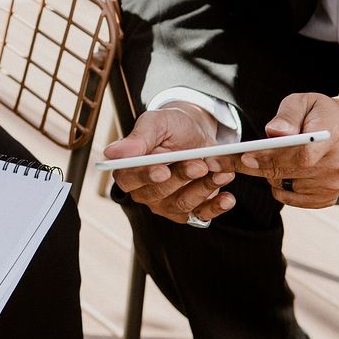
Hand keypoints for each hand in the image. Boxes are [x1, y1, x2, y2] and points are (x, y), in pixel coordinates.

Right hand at [103, 104, 236, 223]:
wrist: (197, 132)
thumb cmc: (171, 126)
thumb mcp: (156, 123)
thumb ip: (138, 139)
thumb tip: (111, 153)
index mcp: (129, 169)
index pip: (129, 179)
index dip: (145, 177)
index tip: (162, 170)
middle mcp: (145, 191)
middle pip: (158, 193)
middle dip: (181, 178)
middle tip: (199, 164)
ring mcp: (166, 204)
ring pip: (182, 204)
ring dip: (203, 189)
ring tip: (220, 173)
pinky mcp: (189, 210)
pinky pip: (201, 215)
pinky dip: (215, 207)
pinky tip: (227, 197)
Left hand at [233, 93, 338, 207]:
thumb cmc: (320, 114)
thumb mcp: (304, 102)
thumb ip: (288, 115)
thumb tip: (274, 132)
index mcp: (330, 137)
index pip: (299, 154)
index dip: (271, 157)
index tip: (244, 157)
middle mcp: (334, 166)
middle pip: (285, 172)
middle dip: (251, 166)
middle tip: (217, 161)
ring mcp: (331, 185)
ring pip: (282, 186)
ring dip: (268, 174)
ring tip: (269, 157)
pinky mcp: (326, 198)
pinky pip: (289, 199)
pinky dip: (279, 187)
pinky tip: (283, 171)